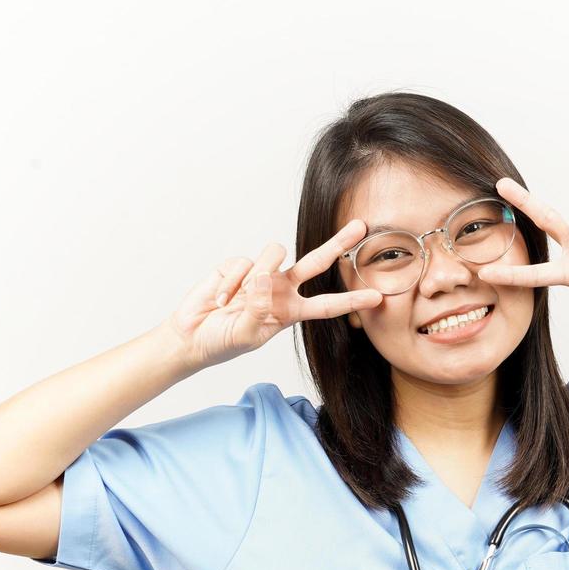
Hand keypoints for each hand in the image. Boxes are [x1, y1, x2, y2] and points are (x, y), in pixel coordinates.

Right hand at [166, 221, 383, 369]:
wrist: (191, 337)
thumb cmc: (223, 342)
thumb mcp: (247, 336)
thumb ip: (259, 311)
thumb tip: (265, 281)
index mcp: (290, 311)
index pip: (327, 305)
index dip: (351, 301)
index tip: (377, 298)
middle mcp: (281, 289)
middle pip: (316, 262)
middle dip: (338, 243)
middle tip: (361, 227)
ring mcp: (260, 275)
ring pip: (274, 254)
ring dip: (256, 275)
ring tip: (235, 300)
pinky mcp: (237, 265)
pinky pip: (242, 262)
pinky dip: (230, 282)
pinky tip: (220, 298)